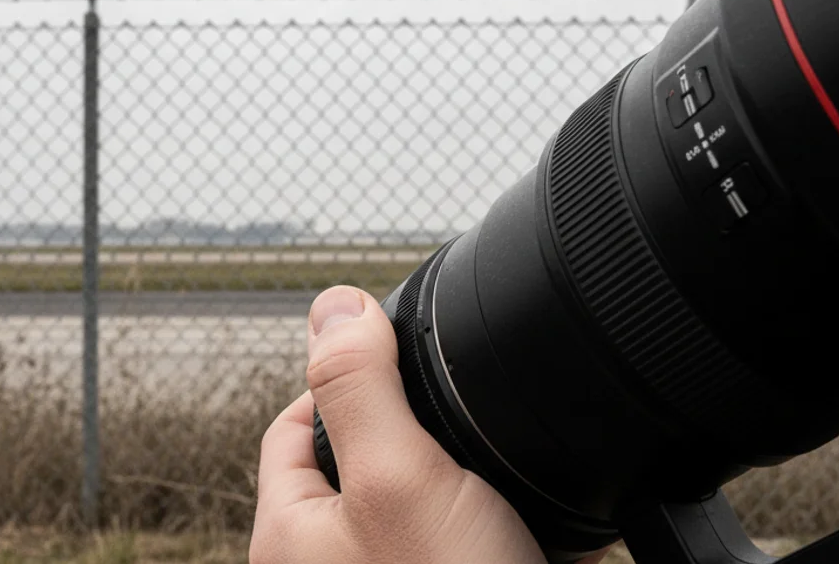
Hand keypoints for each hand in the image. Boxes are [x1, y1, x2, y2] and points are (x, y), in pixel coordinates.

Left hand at [248, 285, 610, 563]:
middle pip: (363, 456)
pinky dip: (504, 512)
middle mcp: (340, 561)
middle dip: (414, 419)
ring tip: (506, 447)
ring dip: (467, 467)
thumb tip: (332, 301)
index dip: (341, 375)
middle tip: (464, 396)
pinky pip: (473, 531)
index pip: (295, 427)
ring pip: (427, 494)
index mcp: (295, 535)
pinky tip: (544, 508)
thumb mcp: (395, 485)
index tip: (399, 347)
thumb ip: (358, 391)